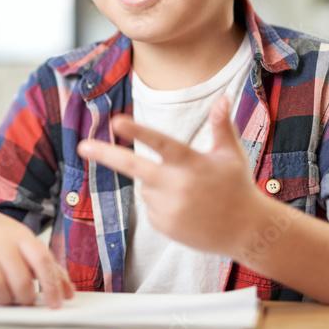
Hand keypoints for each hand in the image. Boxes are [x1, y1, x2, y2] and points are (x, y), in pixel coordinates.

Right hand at [0, 208, 74, 307]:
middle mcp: (0, 242)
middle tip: (25, 301)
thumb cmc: (2, 239)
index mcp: (22, 236)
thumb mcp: (26, 244)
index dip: (51, 286)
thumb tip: (68, 293)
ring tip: (6, 298)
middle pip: (20, 280)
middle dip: (25, 298)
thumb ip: (49, 268)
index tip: (54, 304)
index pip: (41, 261)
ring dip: (5, 301)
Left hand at [76, 96, 266, 256]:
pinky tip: (186, 209)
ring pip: (145, 187)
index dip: (138, 131)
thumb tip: (223, 97)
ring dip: (158, 185)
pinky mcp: (163, 226)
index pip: (160, 143)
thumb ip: (220, 125)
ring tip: (190, 194)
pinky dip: (162, 204)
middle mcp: (177, 186)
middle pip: (134, 167)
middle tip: (82, 146)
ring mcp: (169, 208)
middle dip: (106, 155)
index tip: (116, 121)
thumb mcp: (231, 154)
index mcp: (192, 163)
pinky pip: (150, 208)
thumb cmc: (237, 186)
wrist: (247, 231)